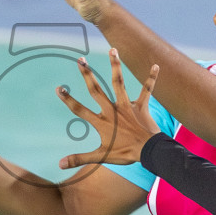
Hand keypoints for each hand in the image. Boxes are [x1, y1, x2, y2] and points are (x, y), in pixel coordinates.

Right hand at [56, 49, 160, 168]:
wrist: (149, 152)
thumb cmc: (125, 154)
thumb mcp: (101, 157)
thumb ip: (79, 158)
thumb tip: (59, 165)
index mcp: (101, 122)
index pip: (80, 109)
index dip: (68, 99)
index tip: (59, 88)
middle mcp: (112, 110)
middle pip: (96, 90)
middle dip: (87, 75)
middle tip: (80, 60)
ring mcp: (127, 106)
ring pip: (119, 83)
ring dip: (116, 66)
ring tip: (113, 49)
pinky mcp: (141, 106)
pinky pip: (147, 90)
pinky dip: (152, 78)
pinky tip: (156, 65)